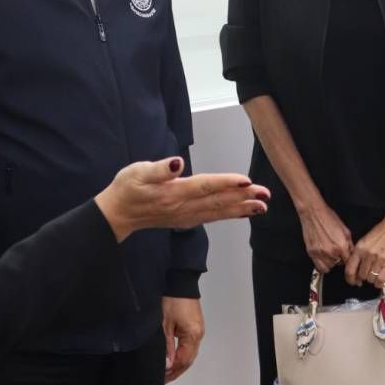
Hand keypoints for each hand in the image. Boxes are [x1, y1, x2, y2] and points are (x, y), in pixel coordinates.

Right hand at [95, 158, 269, 239]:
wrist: (118, 214)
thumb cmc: (127, 188)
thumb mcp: (137, 172)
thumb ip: (158, 169)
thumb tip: (176, 164)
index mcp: (173, 193)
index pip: (205, 186)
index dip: (226, 183)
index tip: (246, 180)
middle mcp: (183, 207)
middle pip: (218, 201)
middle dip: (243, 197)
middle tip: (265, 194)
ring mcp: (186, 216)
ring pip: (218, 212)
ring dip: (242, 208)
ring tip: (262, 206)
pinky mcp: (187, 220)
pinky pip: (213, 218)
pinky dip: (230, 215)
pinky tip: (244, 213)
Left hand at [161, 296, 204, 382]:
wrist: (179, 282)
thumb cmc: (172, 300)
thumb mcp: (164, 324)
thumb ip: (166, 346)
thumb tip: (167, 364)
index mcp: (192, 335)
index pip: (184, 360)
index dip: (172, 371)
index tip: (161, 377)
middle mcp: (198, 334)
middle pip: (189, 359)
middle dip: (176, 370)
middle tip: (163, 379)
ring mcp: (198, 330)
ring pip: (189, 353)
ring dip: (179, 363)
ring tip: (166, 372)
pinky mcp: (194, 326)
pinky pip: (189, 346)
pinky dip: (181, 354)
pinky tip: (173, 358)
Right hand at [297, 200, 353, 273]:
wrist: (313, 213)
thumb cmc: (328, 218)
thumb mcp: (345, 230)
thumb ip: (349, 244)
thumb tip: (351, 253)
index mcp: (341, 246)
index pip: (348, 262)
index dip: (348, 260)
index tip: (346, 258)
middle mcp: (331, 252)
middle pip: (339, 265)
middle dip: (339, 259)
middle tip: (337, 253)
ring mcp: (320, 253)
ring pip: (329, 267)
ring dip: (331, 262)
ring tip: (330, 254)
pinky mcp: (312, 253)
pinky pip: (319, 267)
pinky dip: (322, 266)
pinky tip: (324, 259)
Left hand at [344, 210, 384, 287]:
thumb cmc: (381, 231)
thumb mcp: (365, 240)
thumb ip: (359, 253)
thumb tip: (356, 267)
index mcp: (359, 249)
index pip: (350, 269)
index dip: (350, 278)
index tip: (352, 281)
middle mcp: (367, 255)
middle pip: (361, 275)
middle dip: (362, 278)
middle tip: (365, 277)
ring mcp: (378, 260)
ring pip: (370, 279)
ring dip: (371, 279)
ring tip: (374, 275)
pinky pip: (381, 280)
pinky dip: (379, 283)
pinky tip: (379, 282)